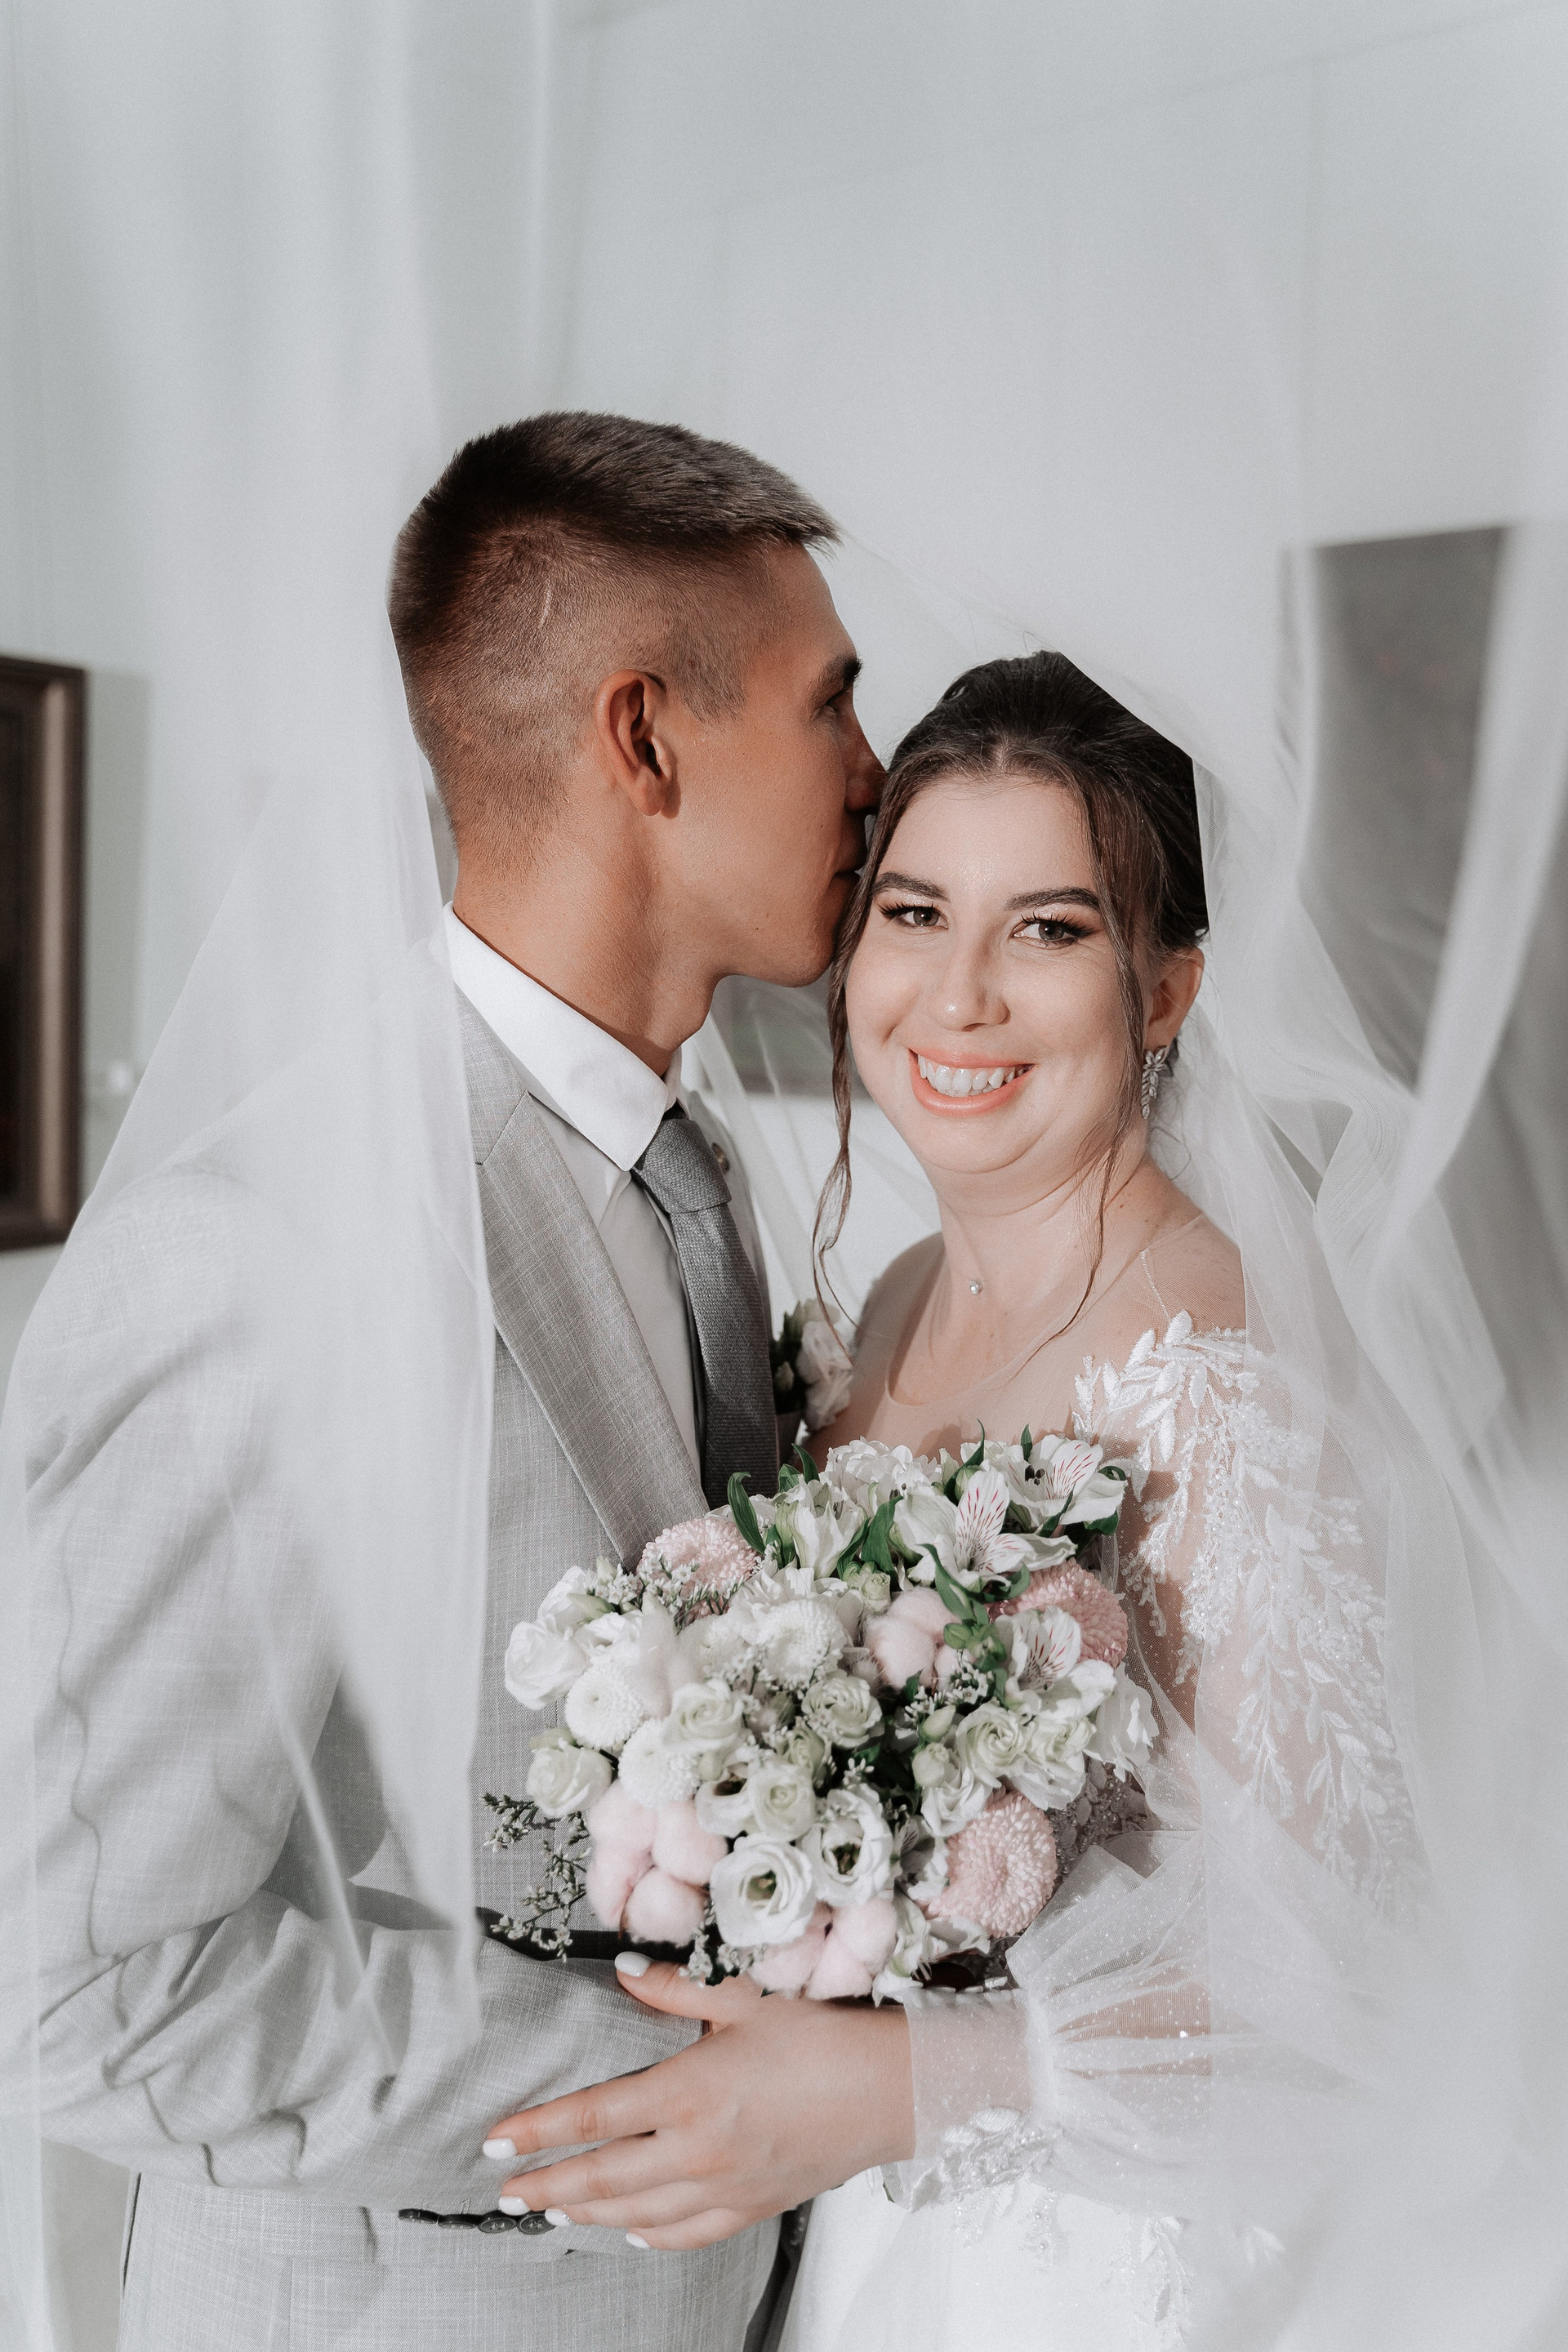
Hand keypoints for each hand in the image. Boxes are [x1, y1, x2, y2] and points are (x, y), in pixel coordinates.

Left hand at [482, 1956, 914, 2248]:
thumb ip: (676, 1990)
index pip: (592, 2117)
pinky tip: (630, 2229)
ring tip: (551, 2207)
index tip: (494, 2144)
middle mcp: (696, 2149)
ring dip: (587, 2210)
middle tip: (503, 2192)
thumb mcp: (744, 1997)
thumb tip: (624, 1974)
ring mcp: (723, 2186)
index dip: (537, 2131)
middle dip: (546, 2183)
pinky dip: (650, 2234)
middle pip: (602, 2176)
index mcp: (687, 2092)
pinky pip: (688, 2232)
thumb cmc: (820, 2035)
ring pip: (636, 2212)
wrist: (891, 2090)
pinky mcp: (753, 2205)